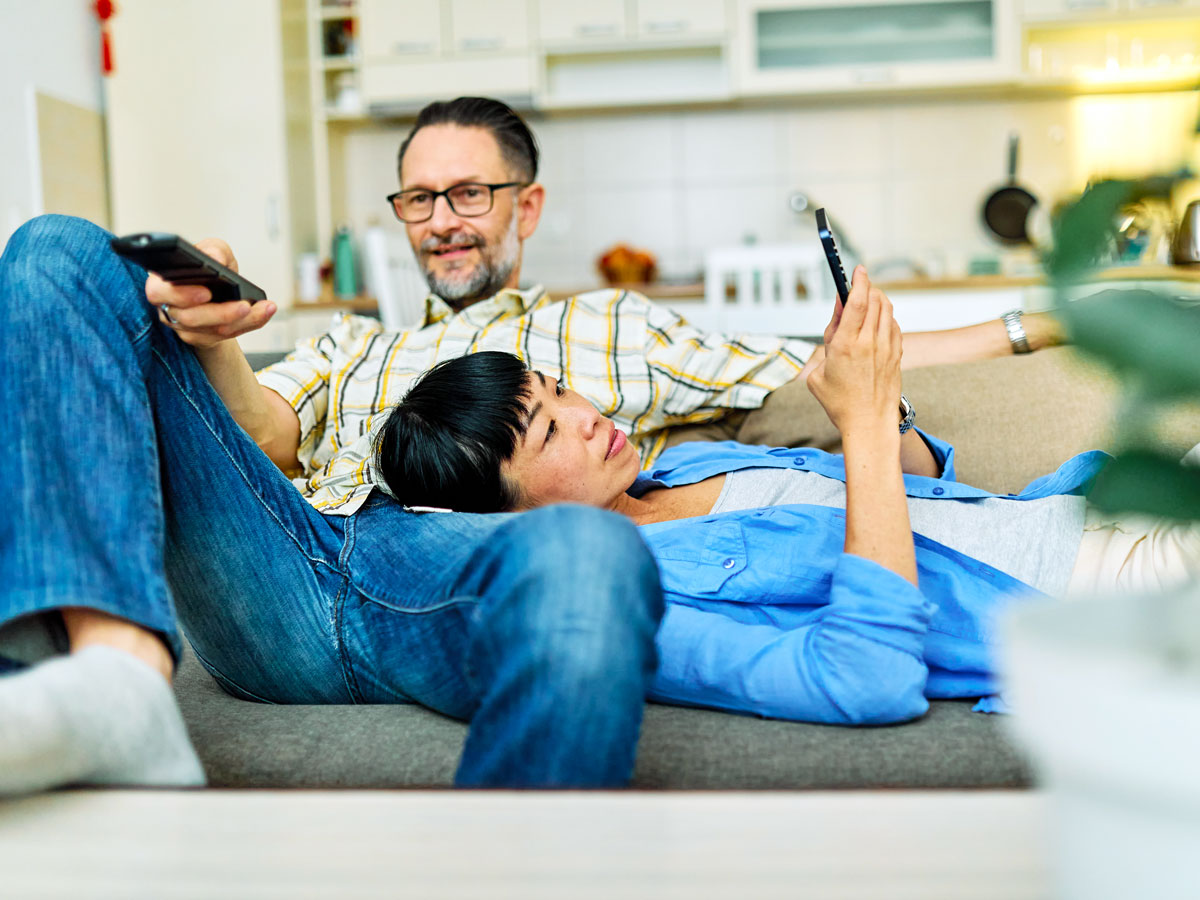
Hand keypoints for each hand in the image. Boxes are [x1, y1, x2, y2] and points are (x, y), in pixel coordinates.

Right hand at [146, 238, 277, 347]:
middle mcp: (169, 308)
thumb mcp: (214, 251)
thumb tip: (215, 258)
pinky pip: (226, 336)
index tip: (206, 293)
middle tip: (244, 305)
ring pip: (212, 330)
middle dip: (220, 313)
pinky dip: (250, 324)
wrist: (218, 291)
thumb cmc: (209, 269)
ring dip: (242, 320)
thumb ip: (214, 250)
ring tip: (262, 308)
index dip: (181, 295)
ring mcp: (184, 327)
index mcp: (161, 283)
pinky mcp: (202, 339)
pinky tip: (264, 313)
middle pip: (189, 318)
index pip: (158, 292)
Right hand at [805, 265, 902, 438]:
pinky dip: (885, 316)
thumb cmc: (839, 401)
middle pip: (875, 299)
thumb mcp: (818, 373)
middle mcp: (869, 343)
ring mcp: (887, 348)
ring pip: (887, 309)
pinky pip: (893, 324)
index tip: (858, 269)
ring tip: (866, 301)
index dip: (858, 280)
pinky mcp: (897, 354)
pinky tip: (876, 322)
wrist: (868, 423)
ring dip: (877, 299)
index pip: (856, 301)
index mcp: (845, 345)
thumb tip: (839, 311)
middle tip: (857, 286)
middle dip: (866, 287)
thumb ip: (828, 339)